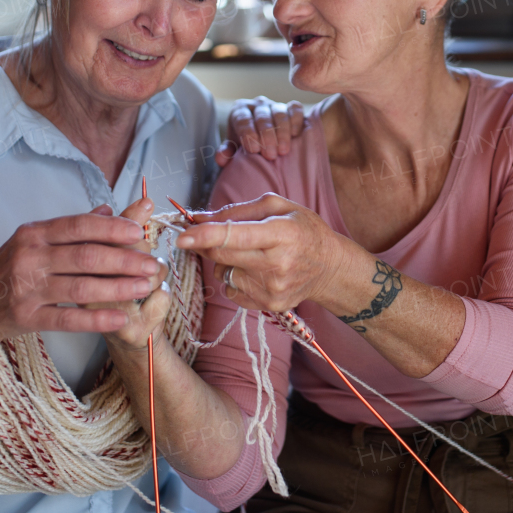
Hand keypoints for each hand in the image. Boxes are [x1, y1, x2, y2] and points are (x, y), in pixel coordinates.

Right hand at [0, 199, 161, 339]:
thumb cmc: (14, 265)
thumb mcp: (37, 239)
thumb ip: (73, 227)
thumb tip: (110, 209)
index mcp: (35, 233)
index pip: (79, 226)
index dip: (112, 228)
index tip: (140, 231)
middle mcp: (29, 257)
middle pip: (86, 256)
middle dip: (125, 260)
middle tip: (153, 264)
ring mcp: (26, 288)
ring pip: (81, 288)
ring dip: (118, 287)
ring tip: (145, 287)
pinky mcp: (26, 317)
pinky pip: (68, 319)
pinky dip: (97, 319)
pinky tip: (122, 316)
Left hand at [174, 194, 349, 312]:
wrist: (330, 267)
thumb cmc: (304, 230)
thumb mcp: (278, 207)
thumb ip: (236, 211)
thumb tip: (198, 218)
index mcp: (282, 233)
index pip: (235, 235)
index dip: (205, 235)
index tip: (182, 235)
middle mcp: (277, 263)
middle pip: (222, 255)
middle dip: (206, 244)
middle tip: (206, 235)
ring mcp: (273, 288)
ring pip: (224, 273)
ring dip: (225, 261)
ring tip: (250, 253)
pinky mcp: (270, 305)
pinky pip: (232, 290)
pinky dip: (235, 279)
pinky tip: (256, 271)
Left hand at [215, 97, 305, 165]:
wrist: (263, 139)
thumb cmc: (247, 144)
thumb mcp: (235, 148)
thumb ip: (227, 152)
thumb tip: (221, 157)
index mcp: (240, 111)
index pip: (243, 119)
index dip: (248, 134)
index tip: (254, 150)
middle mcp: (257, 104)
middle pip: (262, 117)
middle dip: (266, 136)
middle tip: (270, 155)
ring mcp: (275, 104)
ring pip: (279, 113)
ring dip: (282, 132)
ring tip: (282, 151)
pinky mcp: (291, 107)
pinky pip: (295, 109)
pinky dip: (296, 120)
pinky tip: (295, 135)